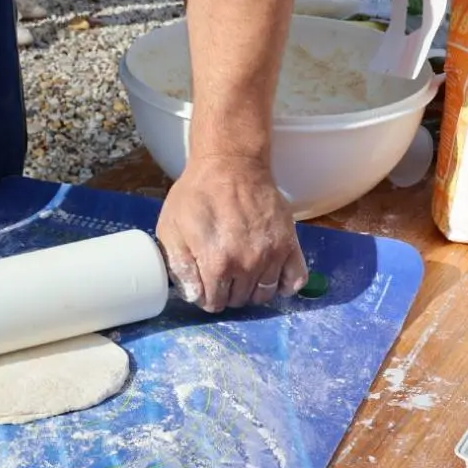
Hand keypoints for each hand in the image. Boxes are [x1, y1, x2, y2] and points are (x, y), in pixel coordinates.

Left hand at [157, 155, 307, 311]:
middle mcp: (248, 265)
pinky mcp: (290, 243)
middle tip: (222, 276)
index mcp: (216, 264)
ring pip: (265, 294)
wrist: (231, 164)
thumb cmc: (197, 194)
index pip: (214, 303)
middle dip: (228, 293)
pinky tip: (272, 276)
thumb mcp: (171, 228)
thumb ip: (179, 266)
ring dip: (252, 290)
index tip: (205, 284)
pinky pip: (295, 279)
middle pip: (239, 300)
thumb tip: (194, 296)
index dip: (206, 296)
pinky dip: (285, 285)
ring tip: (243, 274)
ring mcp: (272, 255)